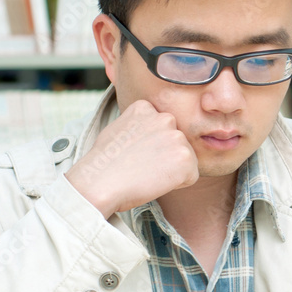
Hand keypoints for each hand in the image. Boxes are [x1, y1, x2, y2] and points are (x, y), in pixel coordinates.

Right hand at [65, 99, 199, 217]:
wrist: (100, 182)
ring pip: (185, 159)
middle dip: (165, 157)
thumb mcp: (118, 129)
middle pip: (176, 143)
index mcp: (146, 108)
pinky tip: (156, 181)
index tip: (134, 154)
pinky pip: (191, 176)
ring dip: (172, 170)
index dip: (150, 147)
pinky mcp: (186, 157)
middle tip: (141, 167)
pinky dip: (178, 184)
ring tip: (147, 174)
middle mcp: (165, 117)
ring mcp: (177, 136)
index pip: (162, 129)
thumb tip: (148, 133)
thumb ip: (139, 126)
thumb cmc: (103, 163)